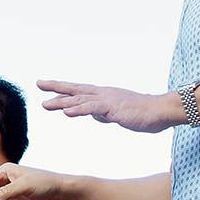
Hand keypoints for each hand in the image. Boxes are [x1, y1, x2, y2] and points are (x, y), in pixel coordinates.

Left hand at [38, 79, 183, 133]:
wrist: (161, 110)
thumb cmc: (143, 113)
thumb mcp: (118, 114)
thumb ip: (105, 113)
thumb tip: (95, 115)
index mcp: (104, 95)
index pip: (79, 90)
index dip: (62, 89)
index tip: (46, 86)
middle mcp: (103, 94)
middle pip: (75, 89)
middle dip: (56, 87)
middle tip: (38, 84)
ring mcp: (107, 100)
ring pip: (80, 99)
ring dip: (62, 102)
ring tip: (46, 105)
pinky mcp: (113, 108)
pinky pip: (93, 109)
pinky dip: (78, 110)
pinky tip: (66, 113)